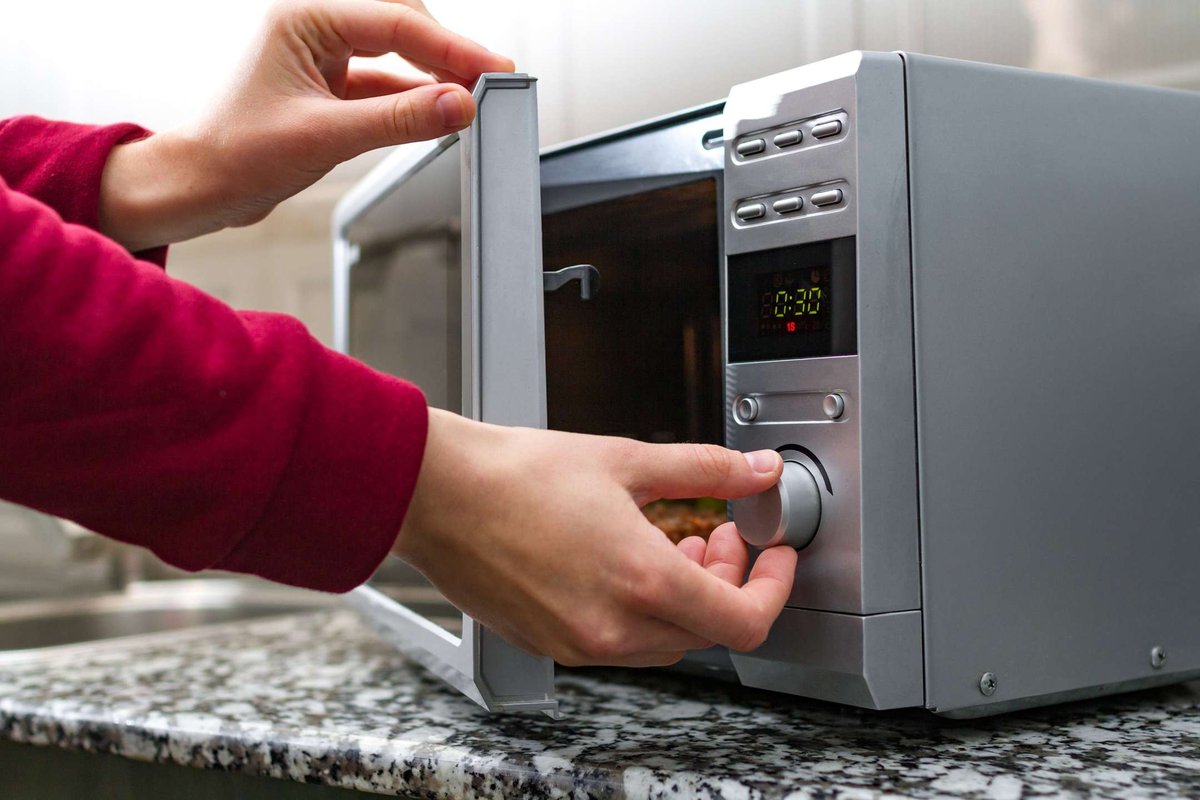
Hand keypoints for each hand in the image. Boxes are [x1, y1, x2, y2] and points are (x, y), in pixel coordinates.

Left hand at [99, 0, 513, 251]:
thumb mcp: (327, 136)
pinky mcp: (329, 87)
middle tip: (492, 78)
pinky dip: (414, 99)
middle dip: (448, 52)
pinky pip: (385, 84)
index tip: (493, 68)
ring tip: (474, 97)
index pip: (396, 22)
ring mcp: (323, 57)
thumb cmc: (236, 154)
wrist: (200, 187)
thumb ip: (399, 119)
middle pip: (402, 24)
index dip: (452, 47)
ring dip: (434, 75)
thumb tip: (459, 105)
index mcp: (304, 17)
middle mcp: (314, 28)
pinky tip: (440, 114)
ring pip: (397, 54)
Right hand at [394, 409, 797, 666]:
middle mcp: (613, 627)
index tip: (775, 557)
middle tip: (716, 531)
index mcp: (641, 581)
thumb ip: (706, 469)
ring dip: (686, 597)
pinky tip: (625, 560)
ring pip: (666, 640)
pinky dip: (642, 609)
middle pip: (708, 630)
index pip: (744, 621)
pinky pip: (621, 642)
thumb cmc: (516, 475)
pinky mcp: (552, 643)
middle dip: (727, 581)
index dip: (775, 589)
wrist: (436, 494)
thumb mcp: (627, 460)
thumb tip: (757, 471)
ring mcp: (580, 644)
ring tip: (672, 541)